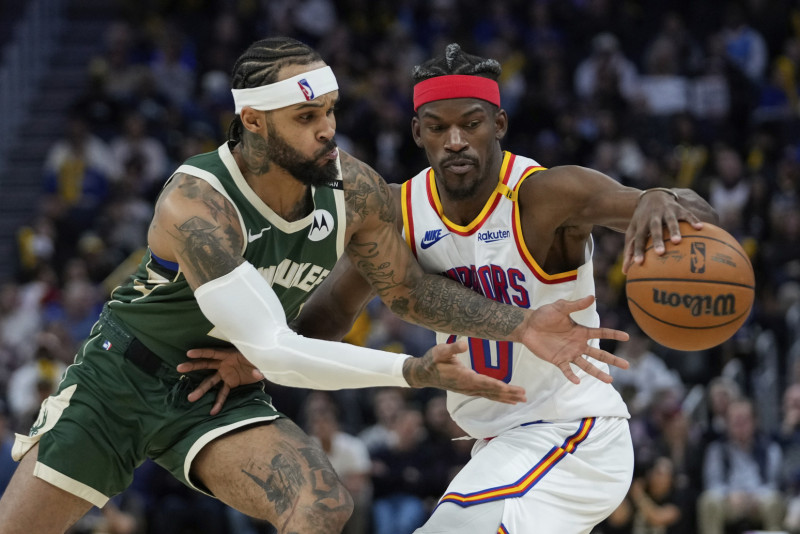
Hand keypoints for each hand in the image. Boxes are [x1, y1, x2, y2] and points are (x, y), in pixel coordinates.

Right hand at [176, 347, 263, 414]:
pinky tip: (213, 411)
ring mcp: (225, 374)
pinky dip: (218, 402)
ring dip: (201, 389)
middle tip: (179, 368)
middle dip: (193, 366)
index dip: (201, 353)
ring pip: (210, 381)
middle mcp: (224, 364)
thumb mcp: (259, 360)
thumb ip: (258, 366)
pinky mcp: (230, 383)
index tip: (189, 353)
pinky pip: (222, 393)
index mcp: (229, 354)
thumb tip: (257, 372)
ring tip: (190, 398)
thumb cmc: (259, 358)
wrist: (264, 366)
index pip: (213, 353)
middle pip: (206, 364)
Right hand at [403, 340, 526, 403]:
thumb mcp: (440, 351)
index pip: (485, 383)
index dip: (498, 386)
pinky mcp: (470, 390)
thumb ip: (453, 348)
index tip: (511, 389)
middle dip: (508, 394)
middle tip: (524, 396)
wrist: (424, 374)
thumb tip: (464, 344)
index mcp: (464, 377)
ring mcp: (469, 390)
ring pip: (491, 395)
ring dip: (507, 397)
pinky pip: (488, 395)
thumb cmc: (432, 360)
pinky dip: (500, 397)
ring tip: (522, 399)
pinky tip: (509, 400)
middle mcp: (469, 386)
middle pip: (492, 392)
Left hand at [518, 295, 629, 383]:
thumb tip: (592, 297)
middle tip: (628, 365)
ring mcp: (569, 353)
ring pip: (587, 365)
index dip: (613, 334)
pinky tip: (577, 381)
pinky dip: (571, 376)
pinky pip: (567, 370)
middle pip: (599, 354)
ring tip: (610, 380)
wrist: (527, 326)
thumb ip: (575, 305)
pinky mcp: (558, 360)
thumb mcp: (560, 308)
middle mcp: (578, 344)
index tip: (627, 337)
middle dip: (613, 359)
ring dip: (598, 373)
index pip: (601, 333)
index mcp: (581, 331)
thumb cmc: (544, 315)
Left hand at [622, 189, 703, 273]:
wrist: (651, 196)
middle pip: (655, 229)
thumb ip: (629, 250)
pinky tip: (700, 228)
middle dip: (657, 240)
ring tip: (677, 242)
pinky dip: (693, 220)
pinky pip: (687, 214)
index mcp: (641, 224)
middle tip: (660, 253)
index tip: (638, 263)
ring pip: (671, 221)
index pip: (638, 239)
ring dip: (674, 230)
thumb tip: (624, 272)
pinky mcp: (679, 208)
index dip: (637, 250)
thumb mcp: (633, 232)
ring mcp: (666, 212)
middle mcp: (653, 217)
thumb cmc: (642, 220)